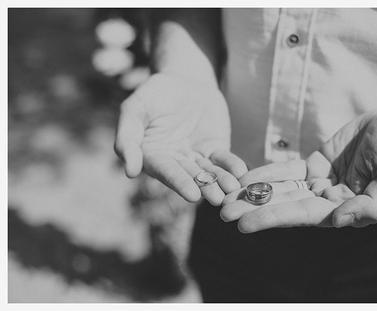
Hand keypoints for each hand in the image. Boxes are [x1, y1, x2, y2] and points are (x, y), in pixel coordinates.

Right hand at [115, 73, 246, 204]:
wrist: (184, 79)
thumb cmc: (155, 93)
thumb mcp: (135, 109)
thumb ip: (127, 138)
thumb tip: (129, 172)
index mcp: (152, 157)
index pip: (166, 172)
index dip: (179, 183)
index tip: (193, 195)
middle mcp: (174, 162)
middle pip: (191, 176)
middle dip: (204, 187)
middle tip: (217, 197)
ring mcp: (196, 157)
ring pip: (209, 172)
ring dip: (221, 181)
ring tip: (231, 188)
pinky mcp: (214, 149)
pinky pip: (224, 159)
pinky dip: (232, 165)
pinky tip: (241, 172)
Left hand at [223, 108, 376, 232]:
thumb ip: (371, 205)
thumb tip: (339, 222)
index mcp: (345, 209)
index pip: (302, 215)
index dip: (272, 218)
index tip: (243, 223)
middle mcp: (328, 200)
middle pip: (284, 204)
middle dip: (253, 208)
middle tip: (222, 211)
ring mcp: (319, 182)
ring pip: (281, 188)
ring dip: (253, 192)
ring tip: (224, 196)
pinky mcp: (314, 165)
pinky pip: (286, 170)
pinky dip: (265, 174)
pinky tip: (243, 178)